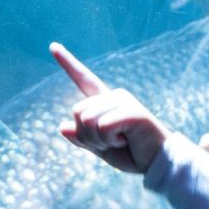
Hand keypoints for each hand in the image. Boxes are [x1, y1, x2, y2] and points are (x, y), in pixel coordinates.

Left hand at [53, 43, 169, 172]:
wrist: (156, 162)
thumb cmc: (131, 154)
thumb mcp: (99, 148)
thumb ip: (81, 138)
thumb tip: (62, 126)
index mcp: (104, 103)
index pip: (83, 79)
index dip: (67, 63)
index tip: (53, 46)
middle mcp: (113, 97)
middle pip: (77, 112)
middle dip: (87, 135)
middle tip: (111, 142)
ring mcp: (124, 101)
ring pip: (87, 120)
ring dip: (99, 140)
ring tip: (120, 141)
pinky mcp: (133, 111)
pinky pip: (103, 126)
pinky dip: (109, 140)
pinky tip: (127, 140)